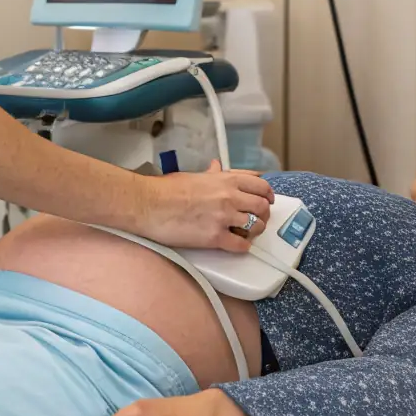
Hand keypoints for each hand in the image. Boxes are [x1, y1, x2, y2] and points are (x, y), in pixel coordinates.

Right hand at [137, 160, 273, 251]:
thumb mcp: (193, 176)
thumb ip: (211, 174)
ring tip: (246, 233)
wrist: (148, 204)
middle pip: (262, 207)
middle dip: (263, 215)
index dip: (267, 194)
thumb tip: (217, 168)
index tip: (267, 199)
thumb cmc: (165, 190)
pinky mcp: (215, 237)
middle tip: (258, 219)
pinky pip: (241, 245)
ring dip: (254, 231)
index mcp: (225, 180)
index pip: (260, 185)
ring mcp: (223, 217)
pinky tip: (236, 244)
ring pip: (256, 226)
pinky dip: (242, 247)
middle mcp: (229, 197)